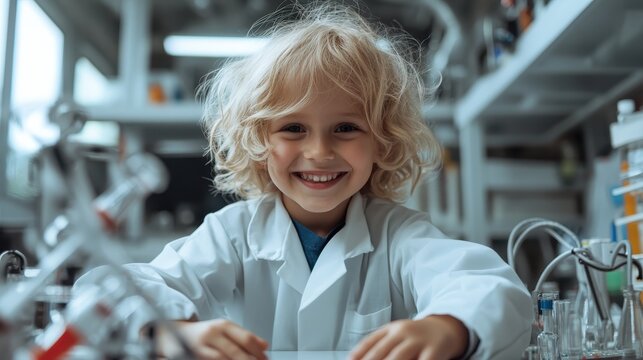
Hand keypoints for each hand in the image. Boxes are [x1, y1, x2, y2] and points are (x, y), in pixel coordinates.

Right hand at [157, 319, 268, 359]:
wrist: (174, 332)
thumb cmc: (203, 333)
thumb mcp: (224, 329)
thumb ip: (244, 336)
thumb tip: (264, 346)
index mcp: (223, 325)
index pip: (246, 338)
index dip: (258, 352)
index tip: (265, 359)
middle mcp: (212, 334)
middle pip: (236, 351)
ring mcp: (201, 346)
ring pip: (223, 359)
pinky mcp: (192, 355)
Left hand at [349, 315, 467, 359]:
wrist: (446, 328)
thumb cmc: (416, 337)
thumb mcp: (397, 335)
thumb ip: (378, 345)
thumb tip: (354, 359)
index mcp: (391, 329)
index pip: (370, 343)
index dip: (359, 355)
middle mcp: (403, 332)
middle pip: (383, 352)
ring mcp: (419, 340)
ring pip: (399, 358)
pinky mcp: (434, 350)